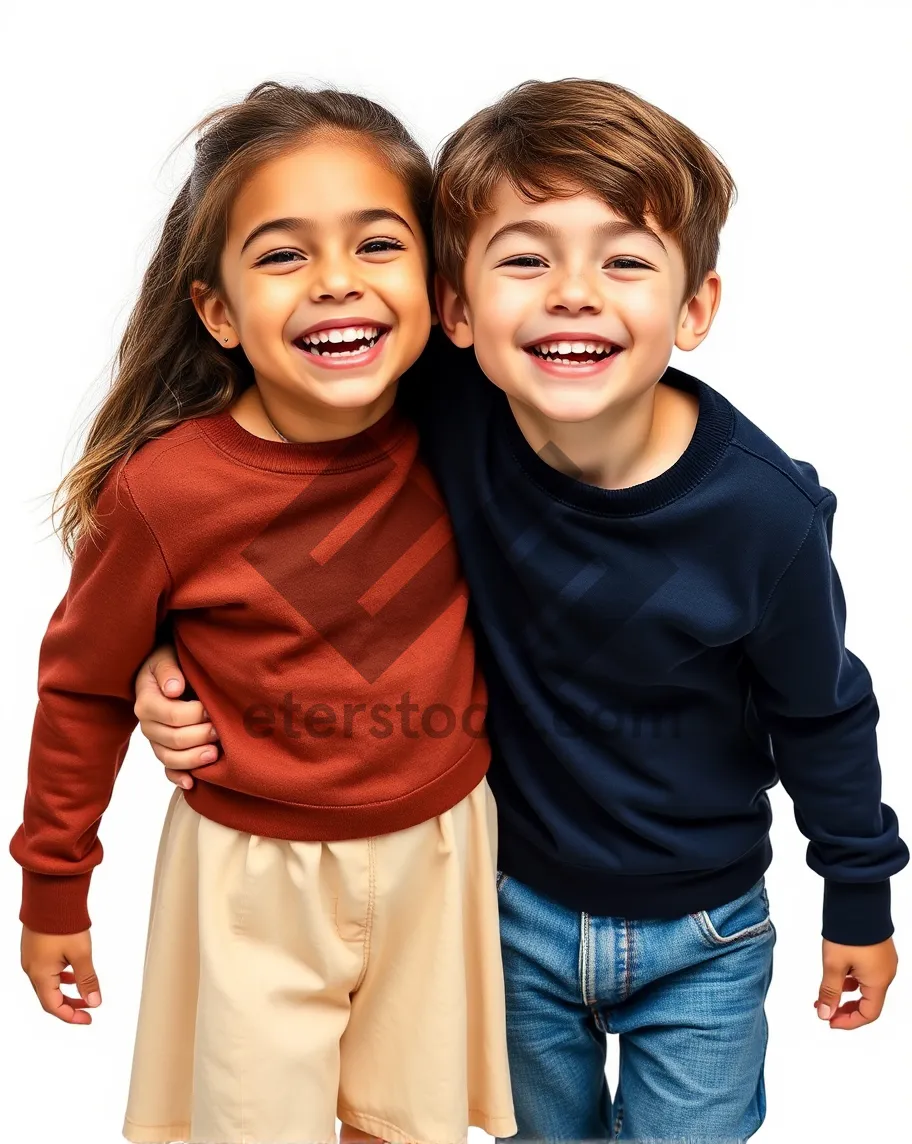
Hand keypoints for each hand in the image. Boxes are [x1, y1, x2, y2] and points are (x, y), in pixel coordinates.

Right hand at [21, 926, 100, 1024]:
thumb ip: (88, 979)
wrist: (50, 896)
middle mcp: (31, 969)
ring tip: (84, 992)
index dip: (71, 1016)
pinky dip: (61, 977)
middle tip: (88, 1009)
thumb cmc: (62, 923)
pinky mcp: (34, 949)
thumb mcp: (81, 953)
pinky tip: (73, 973)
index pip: (54, 1006)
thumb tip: (94, 1001)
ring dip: (66, 991)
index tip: (88, 1018)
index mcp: (40, 975)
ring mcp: (31, 959)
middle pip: (49, 998)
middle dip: (70, 1005)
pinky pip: (46, 971)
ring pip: (48, 984)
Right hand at [133, 644, 220, 789]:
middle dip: (199, 736)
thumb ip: (169, 669)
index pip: (171, 715)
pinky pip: (167, 769)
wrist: (168, 668)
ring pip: (170, 758)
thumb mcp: (167, 656)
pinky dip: (178, 778)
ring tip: (214, 753)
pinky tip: (191, 783)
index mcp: (146, 701)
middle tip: (219, 729)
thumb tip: (174, 689)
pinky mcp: (164, 748)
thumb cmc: (170, 659)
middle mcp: (147, 723)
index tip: (210, 708)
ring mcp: (155, 739)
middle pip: (173, 739)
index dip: (194, 715)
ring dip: (193, 759)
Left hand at [815, 937, 897, 1028]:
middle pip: (869, 1002)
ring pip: (866, 987)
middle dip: (845, 1009)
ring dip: (846, 993)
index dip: (849, 1021)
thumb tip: (824, 1015)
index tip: (829, 1021)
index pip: (868, 1014)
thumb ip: (829, 992)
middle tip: (824, 1009)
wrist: (858, 899)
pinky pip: (867, 973)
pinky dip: (851, 979)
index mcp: (879, 981)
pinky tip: (836, 975)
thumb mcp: (834, 964)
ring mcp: (884, 961)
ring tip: (824, 992)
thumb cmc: (849, 931)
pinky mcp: (878, 951)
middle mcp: (886, 974)